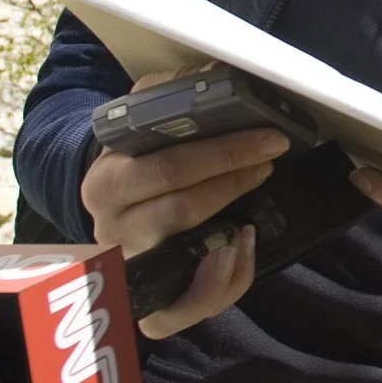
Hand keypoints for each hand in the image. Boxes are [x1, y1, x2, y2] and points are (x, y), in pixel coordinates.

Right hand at [80, 72, 287, 338]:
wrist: (109, 204)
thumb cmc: (138, 161)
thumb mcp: (144, 122)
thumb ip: (173, 93)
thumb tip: (217, 71)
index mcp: (109, 177)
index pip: (170, 164)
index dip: (225, 151)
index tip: (271, 136)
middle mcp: (111, 224)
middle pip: (181, 206)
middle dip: (234, 179)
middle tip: (272, 159)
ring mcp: (127, 263)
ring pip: (183, 252)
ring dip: (230, 229)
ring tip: (257, 209)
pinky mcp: (144, 303)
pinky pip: (179, 311)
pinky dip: (217, 287)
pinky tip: (238, 252)